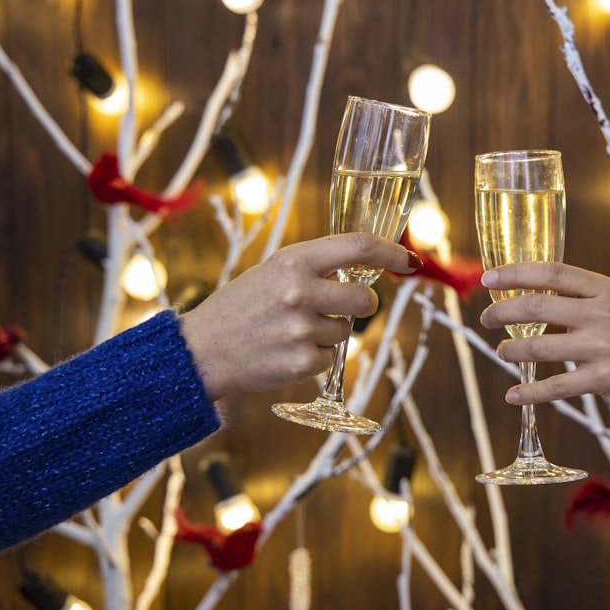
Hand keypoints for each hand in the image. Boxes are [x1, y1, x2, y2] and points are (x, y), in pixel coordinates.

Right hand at [180, 233, 422, 401]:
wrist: (200, 351)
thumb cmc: (240, 307)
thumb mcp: (272, 272)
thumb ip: (315, 268)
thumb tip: (365, 268)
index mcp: (293, 260)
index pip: (358, 246)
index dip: (391, 252)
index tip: (410, 260)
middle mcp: (300, 291)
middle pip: (365, 298)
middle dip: (360, 304)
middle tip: (337, 307)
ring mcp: (302, 329)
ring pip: (346, 332)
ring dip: (328, 333)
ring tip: (290, 332)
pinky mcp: (302, 362)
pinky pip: (329, 358)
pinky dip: (313, 358)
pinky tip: (283, 351)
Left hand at [478, 262, 609, 415]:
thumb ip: (584, 304)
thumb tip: (538, 308)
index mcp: (606, 289)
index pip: (552, 272)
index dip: (515, 273)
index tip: (489, 278)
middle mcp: (602, 313)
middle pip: (537, 306)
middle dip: (502, 312)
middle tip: (486, 319)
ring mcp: (603, 346)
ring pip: (540, 345)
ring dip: (512, 349)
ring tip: (502, 351)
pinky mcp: (606, 379)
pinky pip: (557, 386)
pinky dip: (530, 392)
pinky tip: (513, 395)